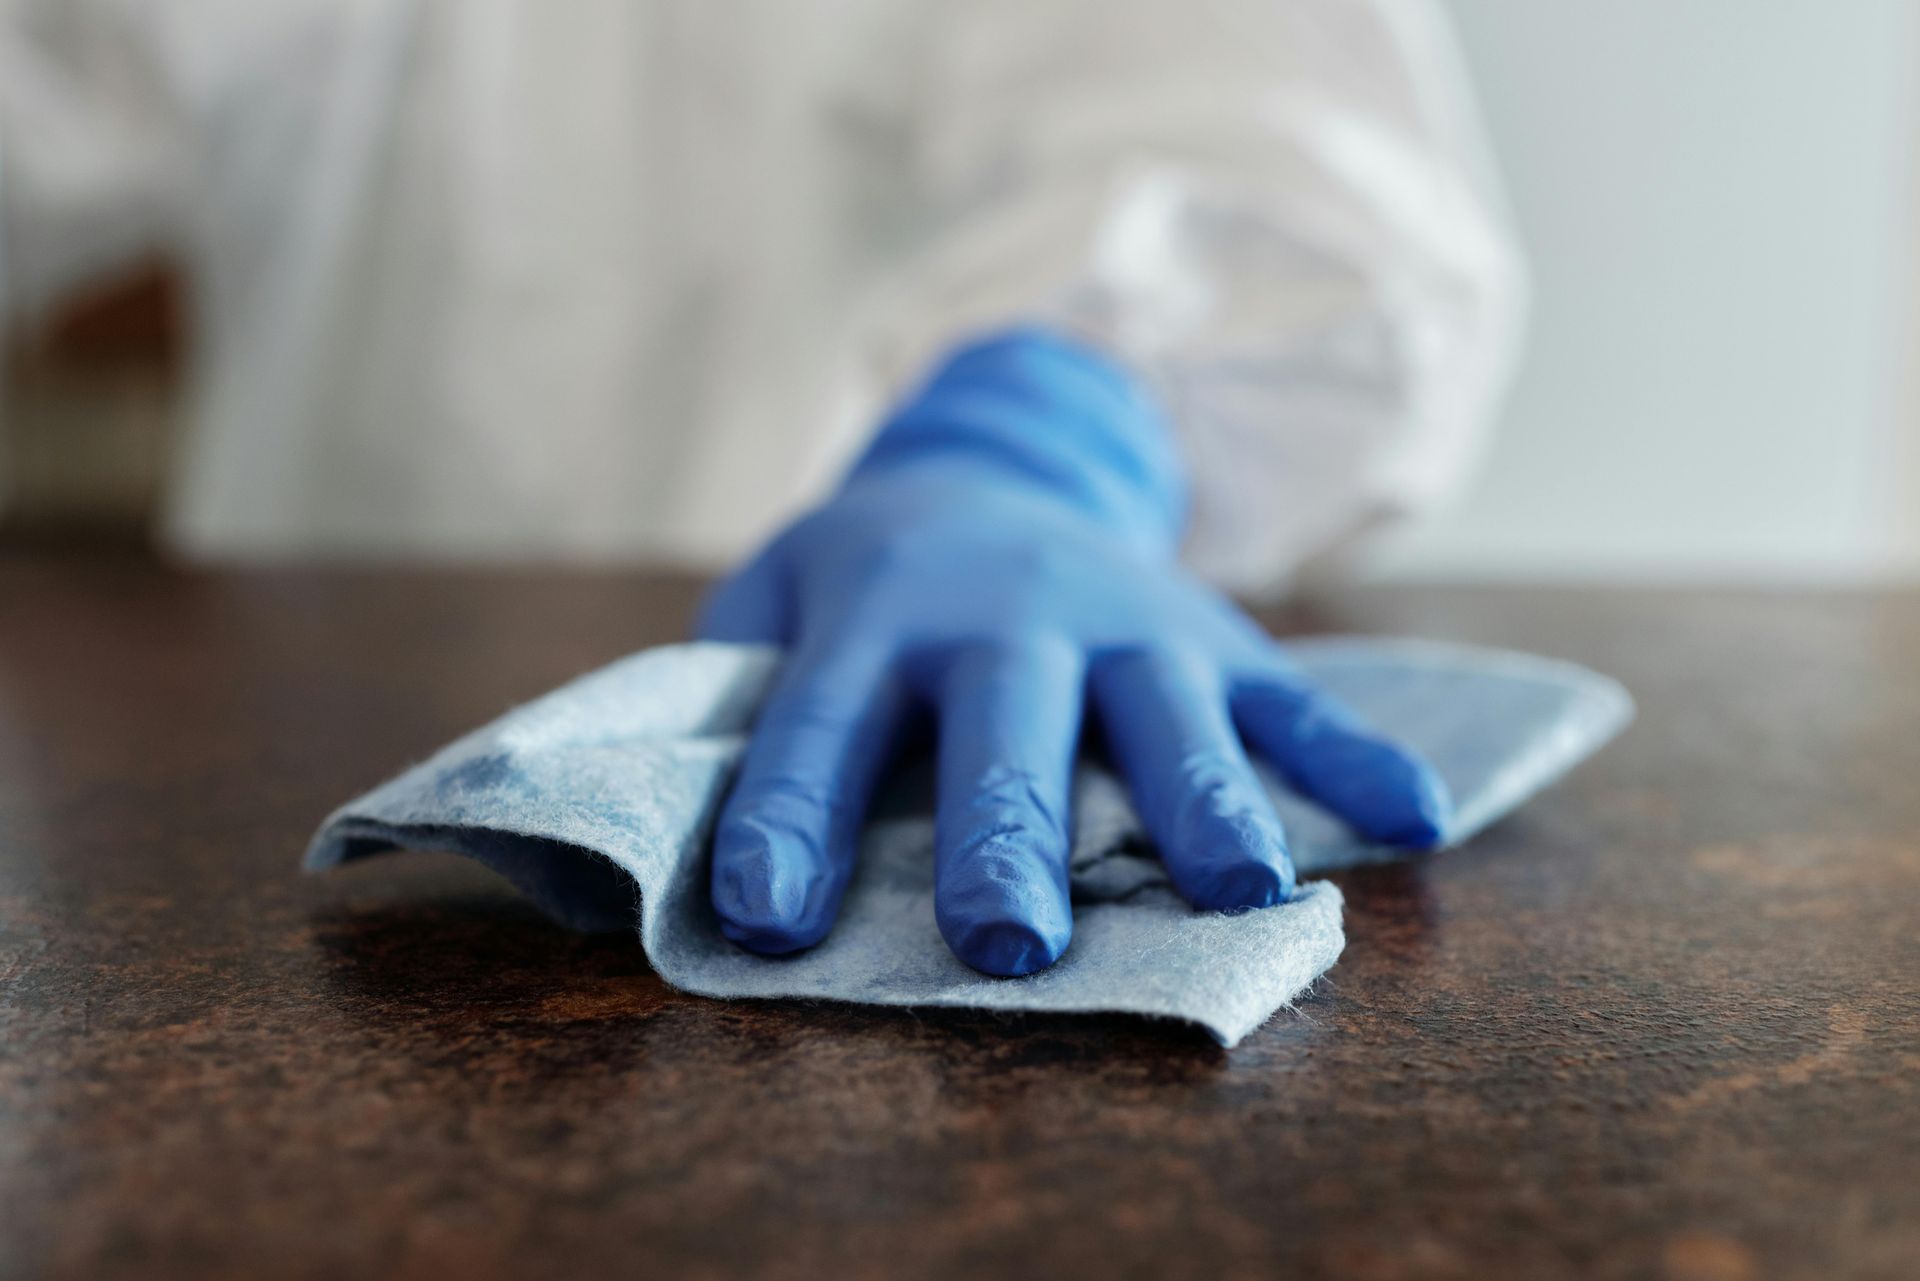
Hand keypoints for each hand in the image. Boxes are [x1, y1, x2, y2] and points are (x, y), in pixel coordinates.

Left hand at [697, 330, 1449, 975]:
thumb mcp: (772, 601)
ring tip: (1243, 893)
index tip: (765, 914)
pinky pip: (1296, 695)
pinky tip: (1420, 817)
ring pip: (1167, 716)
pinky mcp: (1212, 634)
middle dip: (1008, 836)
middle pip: (1006, 729)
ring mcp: (1125, 619)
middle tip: (1009, 942)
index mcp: (875, 612)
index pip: (818, 722)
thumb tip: (675, 814)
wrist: (990, 463)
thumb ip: (726, 690)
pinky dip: (1356, 755)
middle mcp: (1006, 612)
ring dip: (1203, 804)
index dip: (787, 815)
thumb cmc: (864, 579)